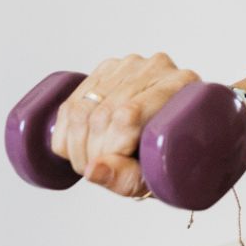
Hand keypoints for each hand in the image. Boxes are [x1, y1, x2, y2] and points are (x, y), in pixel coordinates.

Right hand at [49, 53, 200, 197]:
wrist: (175, 141)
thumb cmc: (174, 158)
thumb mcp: (157, 177)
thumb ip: (127, 178)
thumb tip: (92, 170)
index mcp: (181, 87)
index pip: (128, 115)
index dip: (110, 147)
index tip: (111, 167)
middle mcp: (156, 69)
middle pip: (102, 113)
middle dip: (90, 151)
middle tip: (96, 170)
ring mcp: (128, 67)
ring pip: (80, 108)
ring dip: (74, 145)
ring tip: (88, 161)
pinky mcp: (104, 71)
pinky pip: (70, 103)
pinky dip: (64, 132)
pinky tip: (76, 146)